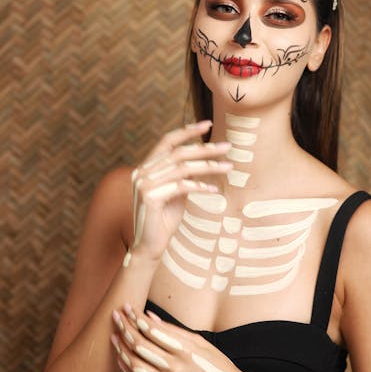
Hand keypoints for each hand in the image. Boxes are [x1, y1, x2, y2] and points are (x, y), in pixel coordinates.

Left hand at [111, 305, 262, 371]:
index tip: (127, 307)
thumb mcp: (200, 342)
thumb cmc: (217, 364)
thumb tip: (149, 316)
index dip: (136, 317)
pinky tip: (121, 358)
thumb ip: (173, 330)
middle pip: (139, 345)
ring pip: (134, 364)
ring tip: (114, 335)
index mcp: (185, 350)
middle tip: (115, 315)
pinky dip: (126, 369)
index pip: (151, 330)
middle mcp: (174, 367)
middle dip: (124, 327)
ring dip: (121, 348)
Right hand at [129, 120, 231, 261]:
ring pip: (182, 168)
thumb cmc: (164, 220)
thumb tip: (203, 161)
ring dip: (208, 167)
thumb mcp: (177, 193)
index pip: (167, 141)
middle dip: (205, 149)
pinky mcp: (150, 198)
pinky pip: (180, 187)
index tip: (208, 124)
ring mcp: (144, 185)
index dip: (187, 131)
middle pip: (178, 153)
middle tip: (228, 146)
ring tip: (228, 168)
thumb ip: (184, 176)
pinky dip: (199, 187)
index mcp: (146, 168)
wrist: (149, 247)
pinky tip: (213, 190)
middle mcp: (142, 173)